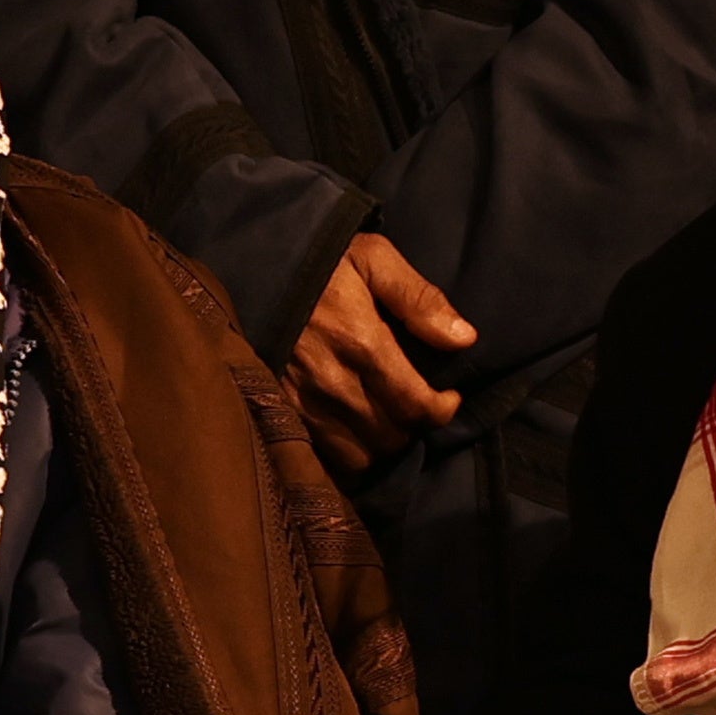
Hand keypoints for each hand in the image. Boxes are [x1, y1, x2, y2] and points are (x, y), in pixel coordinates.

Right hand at [288, 232, 481, 475]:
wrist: (252, 265)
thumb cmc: (320, 261)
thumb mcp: (373, 257)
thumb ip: (419, 299)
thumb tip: (464, 339)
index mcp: (363, 343)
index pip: (416, 406)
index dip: (442, 410)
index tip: (447, 398)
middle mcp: (333, 382)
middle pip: (391, 437)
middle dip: (413, 427)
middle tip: (416, 406)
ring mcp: (304, 401)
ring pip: (360, 457)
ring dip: (381, 444)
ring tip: (387, 418)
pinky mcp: (282, 409)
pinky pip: (325, 455)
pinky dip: (347, 451)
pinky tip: (354, 427)